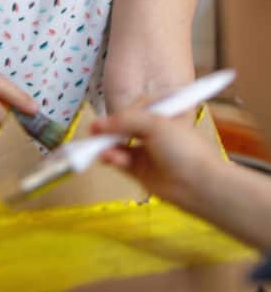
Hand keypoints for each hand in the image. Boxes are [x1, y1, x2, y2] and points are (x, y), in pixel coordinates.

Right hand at [91, 102, 219, 209]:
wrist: (199, 185)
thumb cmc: (184, 148)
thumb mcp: (155, 124)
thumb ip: (124, 120)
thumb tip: (97, 124)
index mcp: (163, 114)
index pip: (135, 107)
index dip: (120, 112)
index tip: (107, 119)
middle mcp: (154, 131)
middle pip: (124, 126)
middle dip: (109, 130)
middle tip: (93, 132)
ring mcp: (146, 151)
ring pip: (119, 144)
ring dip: (108, 146)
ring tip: (100, 149)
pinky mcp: (140, 171)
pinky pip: (120, 161)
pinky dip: (112, 159)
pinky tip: (108, 158)